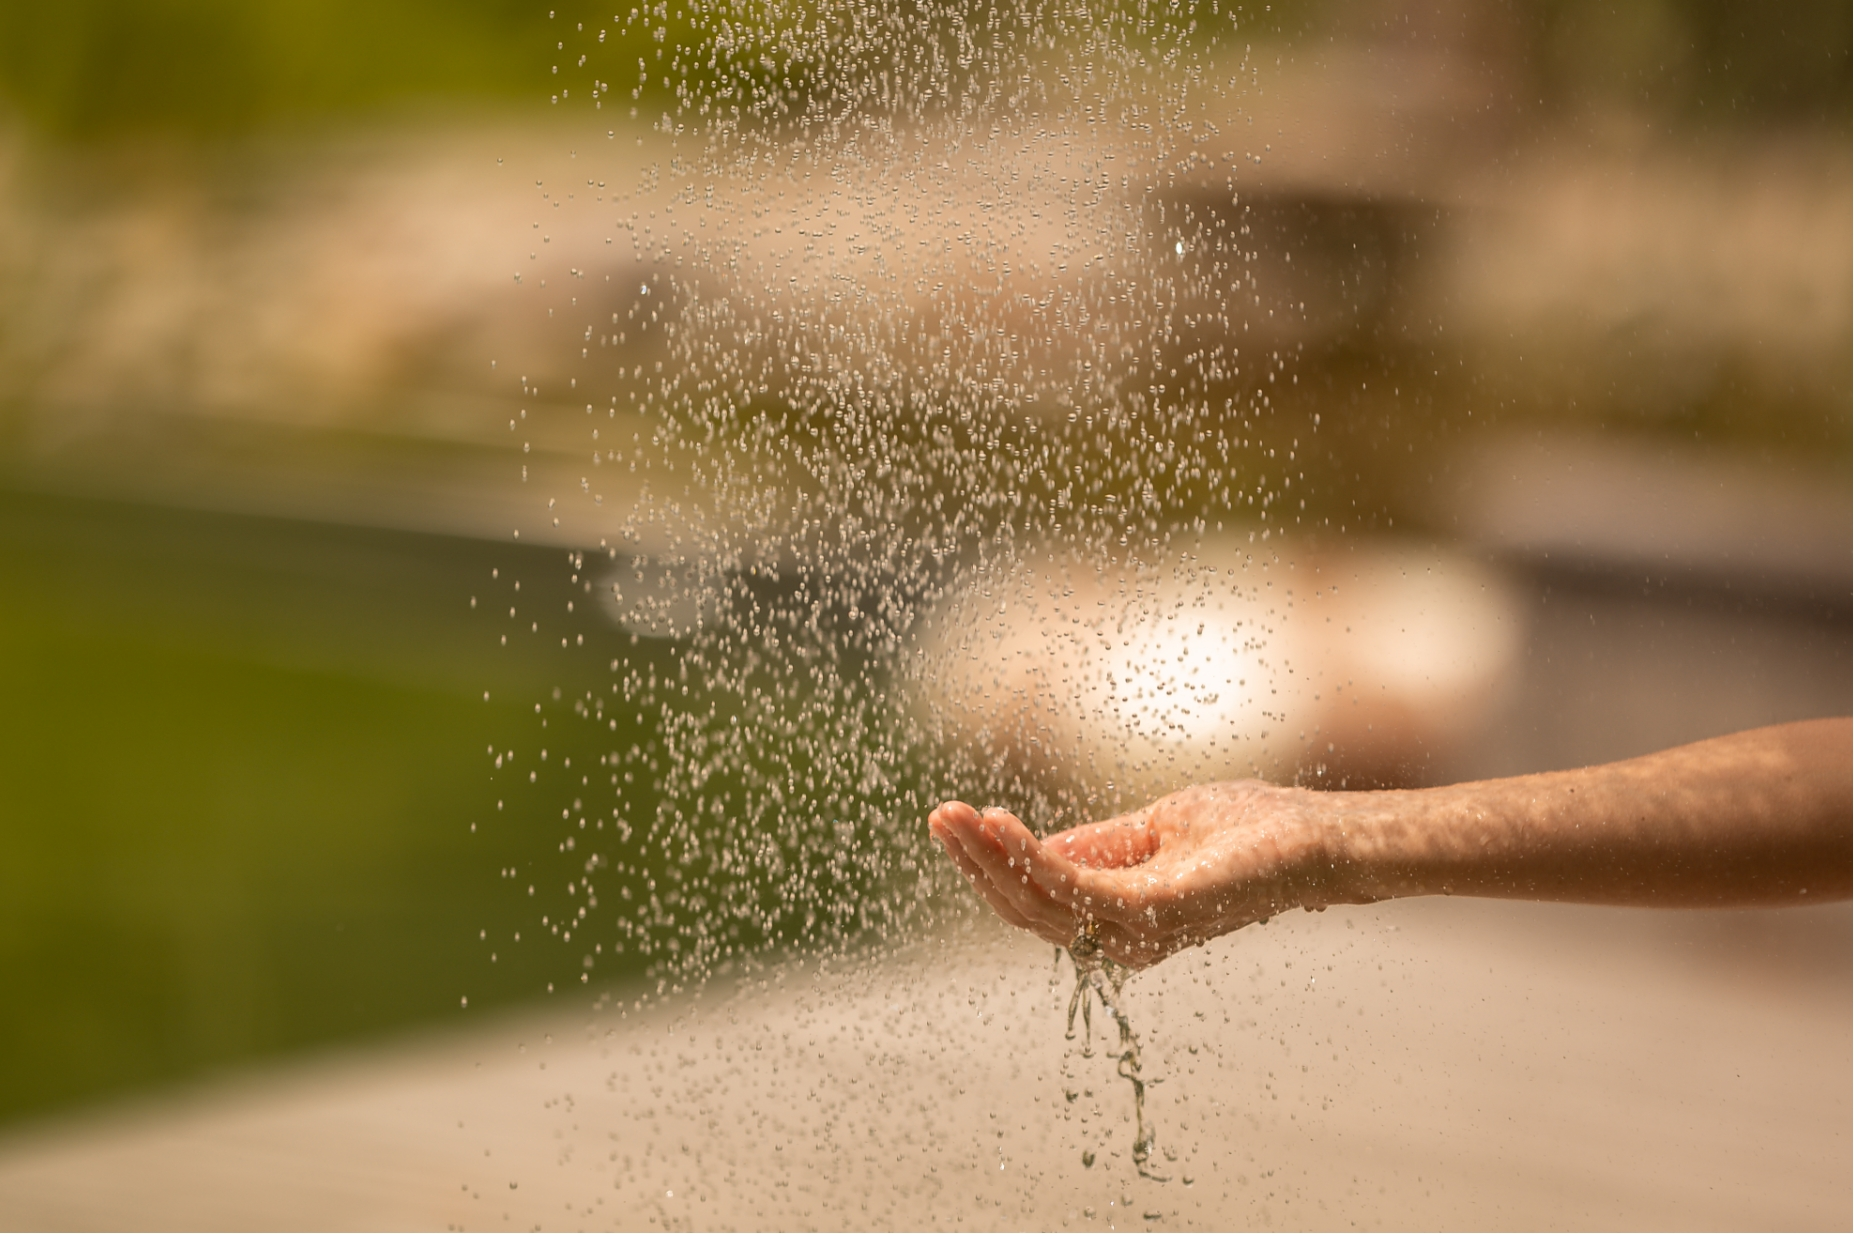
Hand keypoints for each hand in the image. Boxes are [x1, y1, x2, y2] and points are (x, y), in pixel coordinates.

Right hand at [927, 782, 1329, 967]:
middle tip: (936, 816)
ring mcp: (1136, 930)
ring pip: (1037, 902)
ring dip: (989, 858)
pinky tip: (1002, 825)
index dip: (988, 864)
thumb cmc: (1248, 831)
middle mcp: (1122, 936)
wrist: (1314, 837)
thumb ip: (1095, 845)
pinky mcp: (1153, 913)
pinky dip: (1031, 856)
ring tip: (953, 817)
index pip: (1033, 900)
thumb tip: (1034, 845)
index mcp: (1120, 918)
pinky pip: (1072, 888)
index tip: (952, 820)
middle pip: (1023, 908)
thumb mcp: (1151, 829)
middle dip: (974, 862)